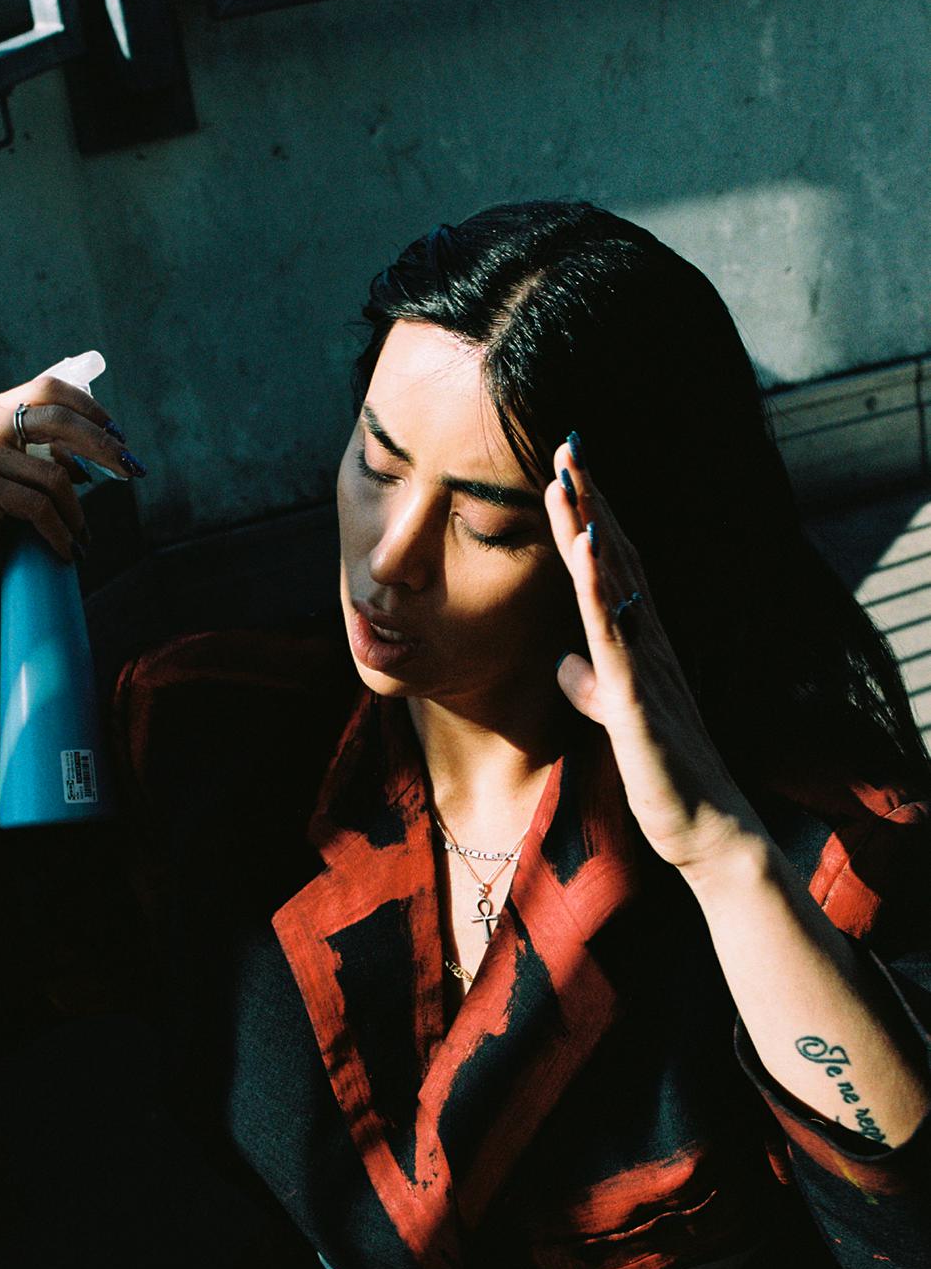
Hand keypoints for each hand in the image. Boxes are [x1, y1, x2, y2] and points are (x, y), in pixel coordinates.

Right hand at [0, 359, 141, 586]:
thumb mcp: (23, 473)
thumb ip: (50, 451)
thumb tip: (107, 443)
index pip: (50, 389)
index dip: (90, 409)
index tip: (119, 436)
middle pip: (59, 418)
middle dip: (102, 446)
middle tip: (131, 471)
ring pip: (54, 476)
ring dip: (76, 513)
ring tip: (80, 536)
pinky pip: (40, 507)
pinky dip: (61, 532)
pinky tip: (67, 550)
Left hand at [544, 436, 757, 875]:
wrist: (705, 828)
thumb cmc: (664, 772)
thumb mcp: (614, 718)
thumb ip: (590, 684)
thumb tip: (562, 664)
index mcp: (642, 642)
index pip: (615, 565)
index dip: (591, 515)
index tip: (569, 468)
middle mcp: (650, 639)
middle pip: (616, 554)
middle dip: (590, 497)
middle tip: (567, 440)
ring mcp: (645, 664)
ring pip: (614, 580)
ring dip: (588, 523)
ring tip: (566, 471)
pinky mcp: (635, 698)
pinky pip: (613, 632)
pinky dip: (598, 584)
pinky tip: (585, 543)